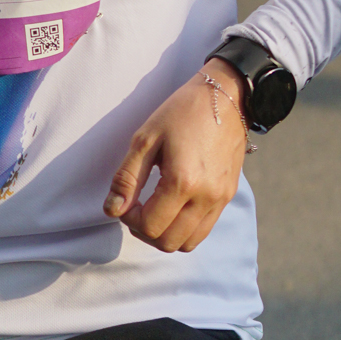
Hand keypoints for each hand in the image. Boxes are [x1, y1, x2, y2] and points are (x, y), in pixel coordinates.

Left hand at [102, 61, 248, 251]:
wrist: (225, 96)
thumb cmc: (181, 112)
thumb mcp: (146, 138)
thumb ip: (127, 178)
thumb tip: (112, 210)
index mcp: (182, 182)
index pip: (149, 226)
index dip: (129, 219)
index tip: (126, 200)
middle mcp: (206, 197)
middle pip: (168, 242)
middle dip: (145, 231)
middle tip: (136, 207)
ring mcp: (220, 199)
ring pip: (187, 243)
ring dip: (165, 234)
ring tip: (154, 209)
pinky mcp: (228, 196)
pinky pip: (203, 230)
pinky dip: (184, 228)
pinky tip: (174, 205)